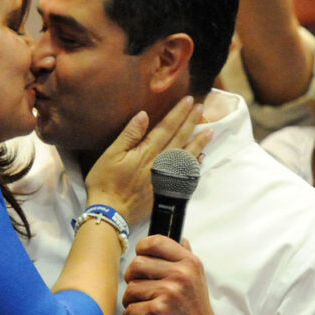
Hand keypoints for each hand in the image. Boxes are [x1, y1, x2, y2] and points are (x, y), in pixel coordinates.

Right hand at [84, 97, 210, 224]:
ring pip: (186, 156)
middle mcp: (160, 163)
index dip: (178, 113)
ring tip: (210, 131)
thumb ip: (129, 135)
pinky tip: (200, 158)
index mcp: (146, 152)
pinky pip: (185, 176)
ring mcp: (165, 178)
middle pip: (179, 139)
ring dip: (198, 142)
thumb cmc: (104, 182)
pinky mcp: (166, 191)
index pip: (166, 128)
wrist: (110, 213)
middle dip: (191, 122)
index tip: (188, 101)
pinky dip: (194, 166)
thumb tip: (144, 115)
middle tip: (201, 108)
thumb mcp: (110, 154)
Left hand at [121, 236, 219, 314]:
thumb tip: (180, 238)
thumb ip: (187, 258)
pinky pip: (130, 309)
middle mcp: (179, 274)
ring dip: (130, 300)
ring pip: (131, 288)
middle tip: (136, 289)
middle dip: (131, 278)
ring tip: (138, 307)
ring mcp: (168, 292)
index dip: (141, 249)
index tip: (140, 259)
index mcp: (189, 263)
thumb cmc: (196, 309)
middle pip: (137, 264)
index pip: (156, 242)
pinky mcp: (156, 311)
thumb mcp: (198, 279)